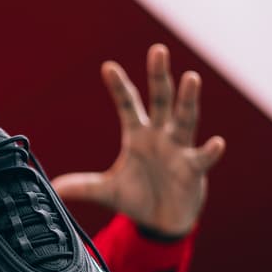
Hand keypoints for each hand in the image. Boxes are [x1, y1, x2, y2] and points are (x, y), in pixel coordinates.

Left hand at [52, 44, 225, 235]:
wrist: (162, 221)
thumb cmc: (137, 198)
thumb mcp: (108, 192)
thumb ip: (84, 186)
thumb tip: (55, 187)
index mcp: (137, 135)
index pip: (127, 105)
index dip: (119, 87)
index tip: (108, 67)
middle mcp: (160, 135)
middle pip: (160, 100)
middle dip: (158, 76)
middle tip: (157, 50)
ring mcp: (179, 149)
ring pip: (185, 119)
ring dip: (188, 100)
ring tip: (191, 78)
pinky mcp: (194, 168)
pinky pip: (203, 158)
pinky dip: (210, 151)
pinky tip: (216, 143)